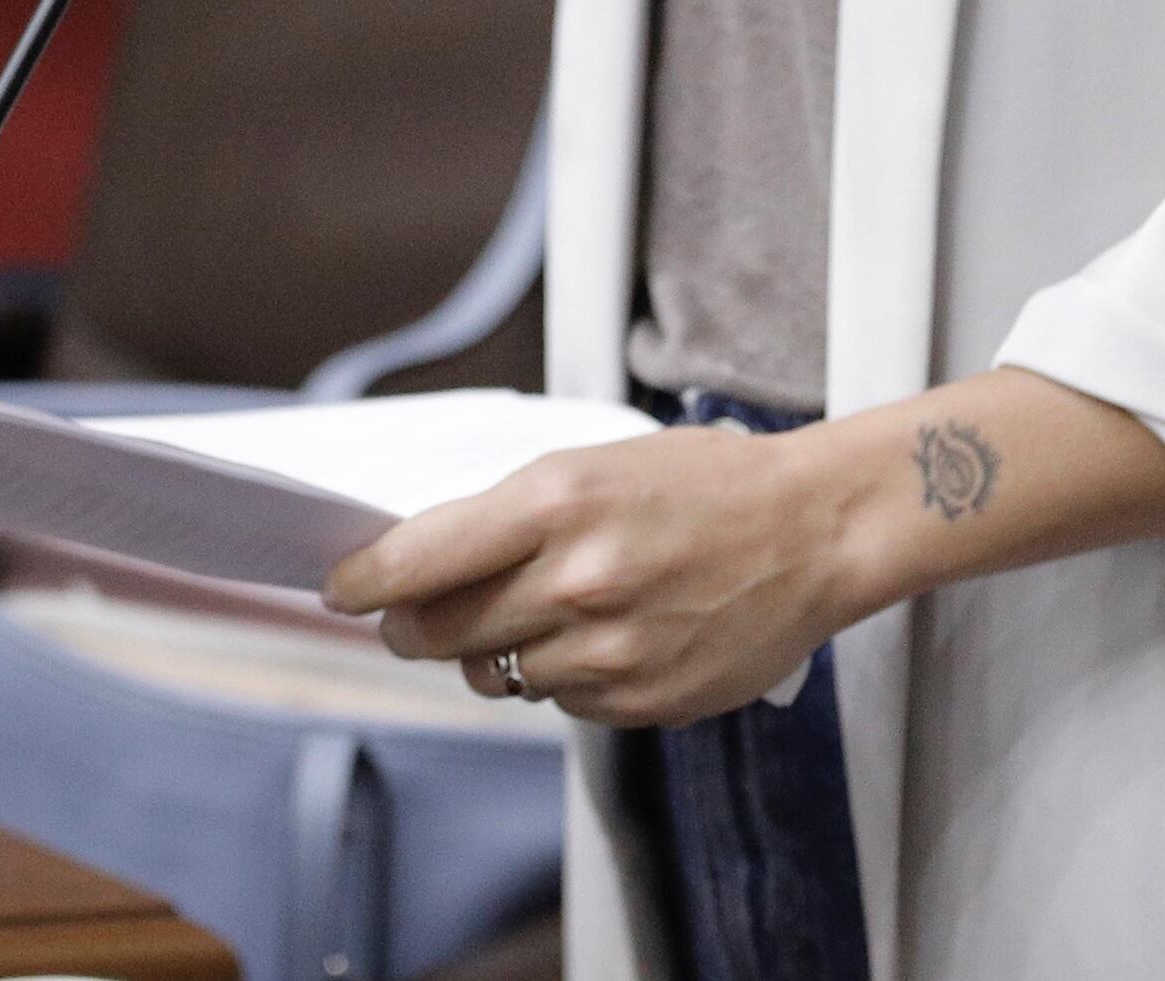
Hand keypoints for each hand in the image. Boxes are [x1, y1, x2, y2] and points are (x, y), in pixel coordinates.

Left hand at [329, 424, 866, 730]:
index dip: (360, 581)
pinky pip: (558, 701)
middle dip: (416, 624)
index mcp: (562, 499)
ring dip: (502, 649)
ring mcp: (609, 649)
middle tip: (428, 612)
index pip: (413, 562)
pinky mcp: (639, 700)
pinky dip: (567, 674)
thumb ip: (512, 516)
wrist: (823, 529)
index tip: (341, 588)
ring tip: (561, 609)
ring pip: (493, 673)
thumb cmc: (715, 483)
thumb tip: (418, 571)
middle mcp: (577, 578)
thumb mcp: (606, 464)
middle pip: (433, 633)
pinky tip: (617, 634)